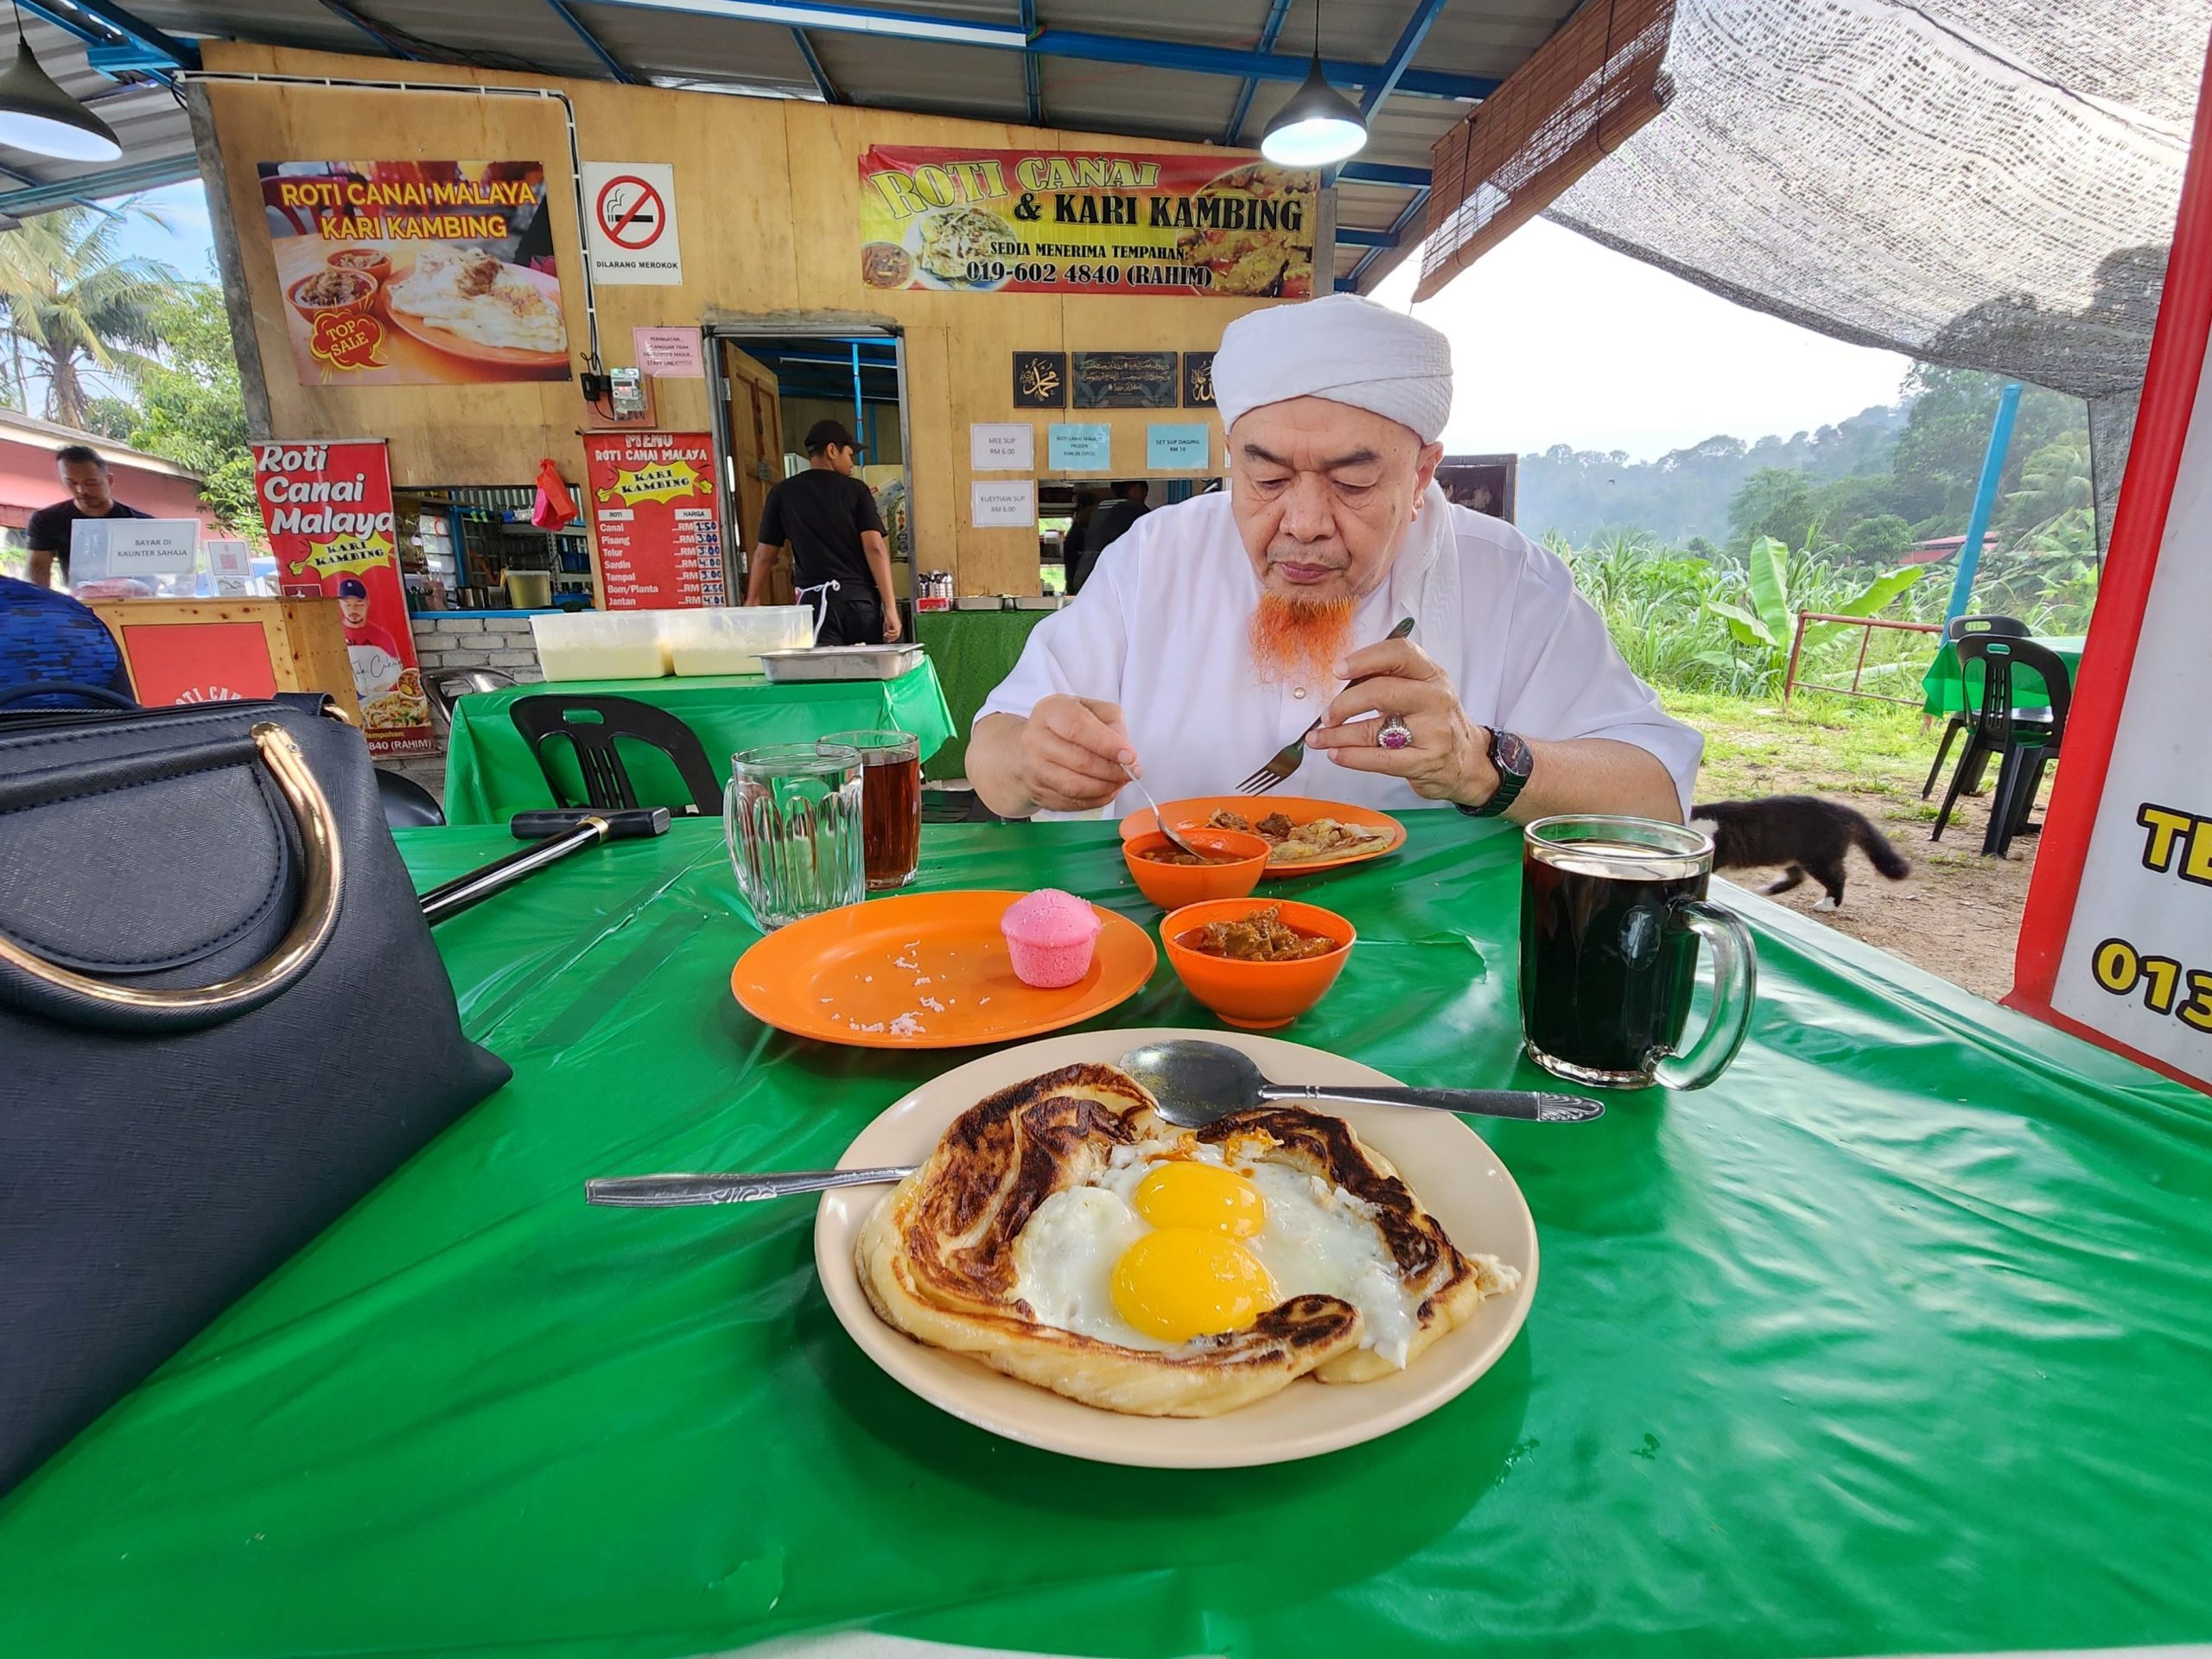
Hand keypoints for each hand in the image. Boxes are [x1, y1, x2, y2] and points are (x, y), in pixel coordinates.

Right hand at [880, 607, 902, 642]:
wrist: (889, 609)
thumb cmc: (888, 615)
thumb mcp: (887, 624)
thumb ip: (887, 630)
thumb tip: (885, 635)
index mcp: (897, 627)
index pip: (896, 635)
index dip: (891, 639)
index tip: (887, 640)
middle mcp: (899, 627)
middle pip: (897, 636)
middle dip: (891, 638)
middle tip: (886, 639)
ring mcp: (898, 626)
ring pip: (897, 635)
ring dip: (890, 636)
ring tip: (885, 634)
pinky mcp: (897, 624)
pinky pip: (896, 632)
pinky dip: (891, 633)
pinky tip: (887, 632)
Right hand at [1019, 695, 1135, 811]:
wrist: (1031, 746)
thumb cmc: (1067, 725)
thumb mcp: (1093, 710)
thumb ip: (1113, 726)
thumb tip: (1126, 755)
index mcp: (1050, 711)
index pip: (1078, 728)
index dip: (1107, 744)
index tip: (1130, 756)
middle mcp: (1035, 739)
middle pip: (1079, 761)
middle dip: (1112, 770)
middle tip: (1131, 772)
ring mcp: (1033, 769)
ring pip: (1075, 787)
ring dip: (1105, 787)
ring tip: (1120, 781)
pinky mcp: (1038, 792)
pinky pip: (1072, 802)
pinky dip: (1095, 800)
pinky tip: (1106, 790)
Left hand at [1304, 639, 1498, 804]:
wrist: (1468, 761)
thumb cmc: (1435, 722)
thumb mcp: (1422, 691)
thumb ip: (1389, 679)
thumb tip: (1342, 679)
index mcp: (1431, 674)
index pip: (1399, 653)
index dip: (1365, 659)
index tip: (1338, 670)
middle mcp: (1435, 699)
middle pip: (1382, 692)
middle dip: (1345, 703)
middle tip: (1326, 715)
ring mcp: (1433, 732)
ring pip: (1375, 729)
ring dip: (1338, 735)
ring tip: (1319, 738)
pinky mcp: (1425, 762)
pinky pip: (1380, 759)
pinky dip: (1352, 757)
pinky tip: (1337, 755)